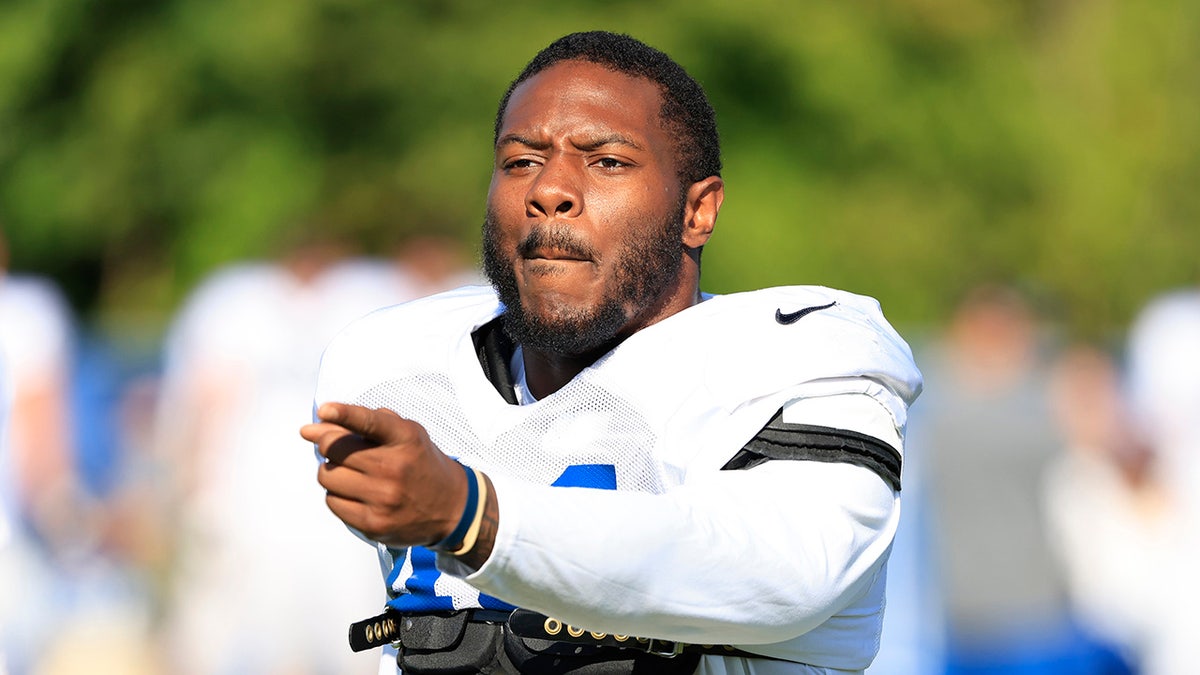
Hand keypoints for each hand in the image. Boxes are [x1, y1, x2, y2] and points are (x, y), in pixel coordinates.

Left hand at [300, 402, 467, 548]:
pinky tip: (357, 494)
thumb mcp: (405, 434)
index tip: (325, 409)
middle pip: (334, 449)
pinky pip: (332, 502)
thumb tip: (311, 428)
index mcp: (405, 439)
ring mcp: (384, 499)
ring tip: (352, 473)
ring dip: (332, 471)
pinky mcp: (374, 524)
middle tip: (341, 450)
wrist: (451, 507)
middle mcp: (395, 468)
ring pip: (327, 476)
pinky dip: (337, 495)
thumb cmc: (418, 463)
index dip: (345, 414)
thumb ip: (364, 422)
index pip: (371, 422)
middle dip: (330, 446)